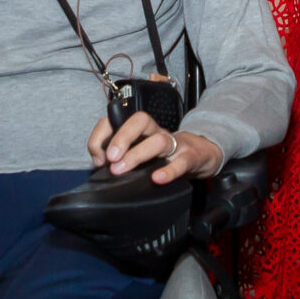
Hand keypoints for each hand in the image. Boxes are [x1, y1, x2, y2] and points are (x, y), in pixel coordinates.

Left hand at [90, 113, 223, 182]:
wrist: (202, 155)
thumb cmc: (166, 155)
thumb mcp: (142, 152)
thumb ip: (121, 156)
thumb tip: (100, 165)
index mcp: (141, 130)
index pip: (118, 119)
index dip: (102, 135)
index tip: (97, 157)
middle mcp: (156, 132)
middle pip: (140, 121)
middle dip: (121, 138)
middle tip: (109, 159)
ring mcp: (175, 144)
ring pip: (158, 140)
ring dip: (137, 154)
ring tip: (121, 170)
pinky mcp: (190, 157)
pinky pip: (181, 162)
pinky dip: (169, 171)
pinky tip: (157, 179)